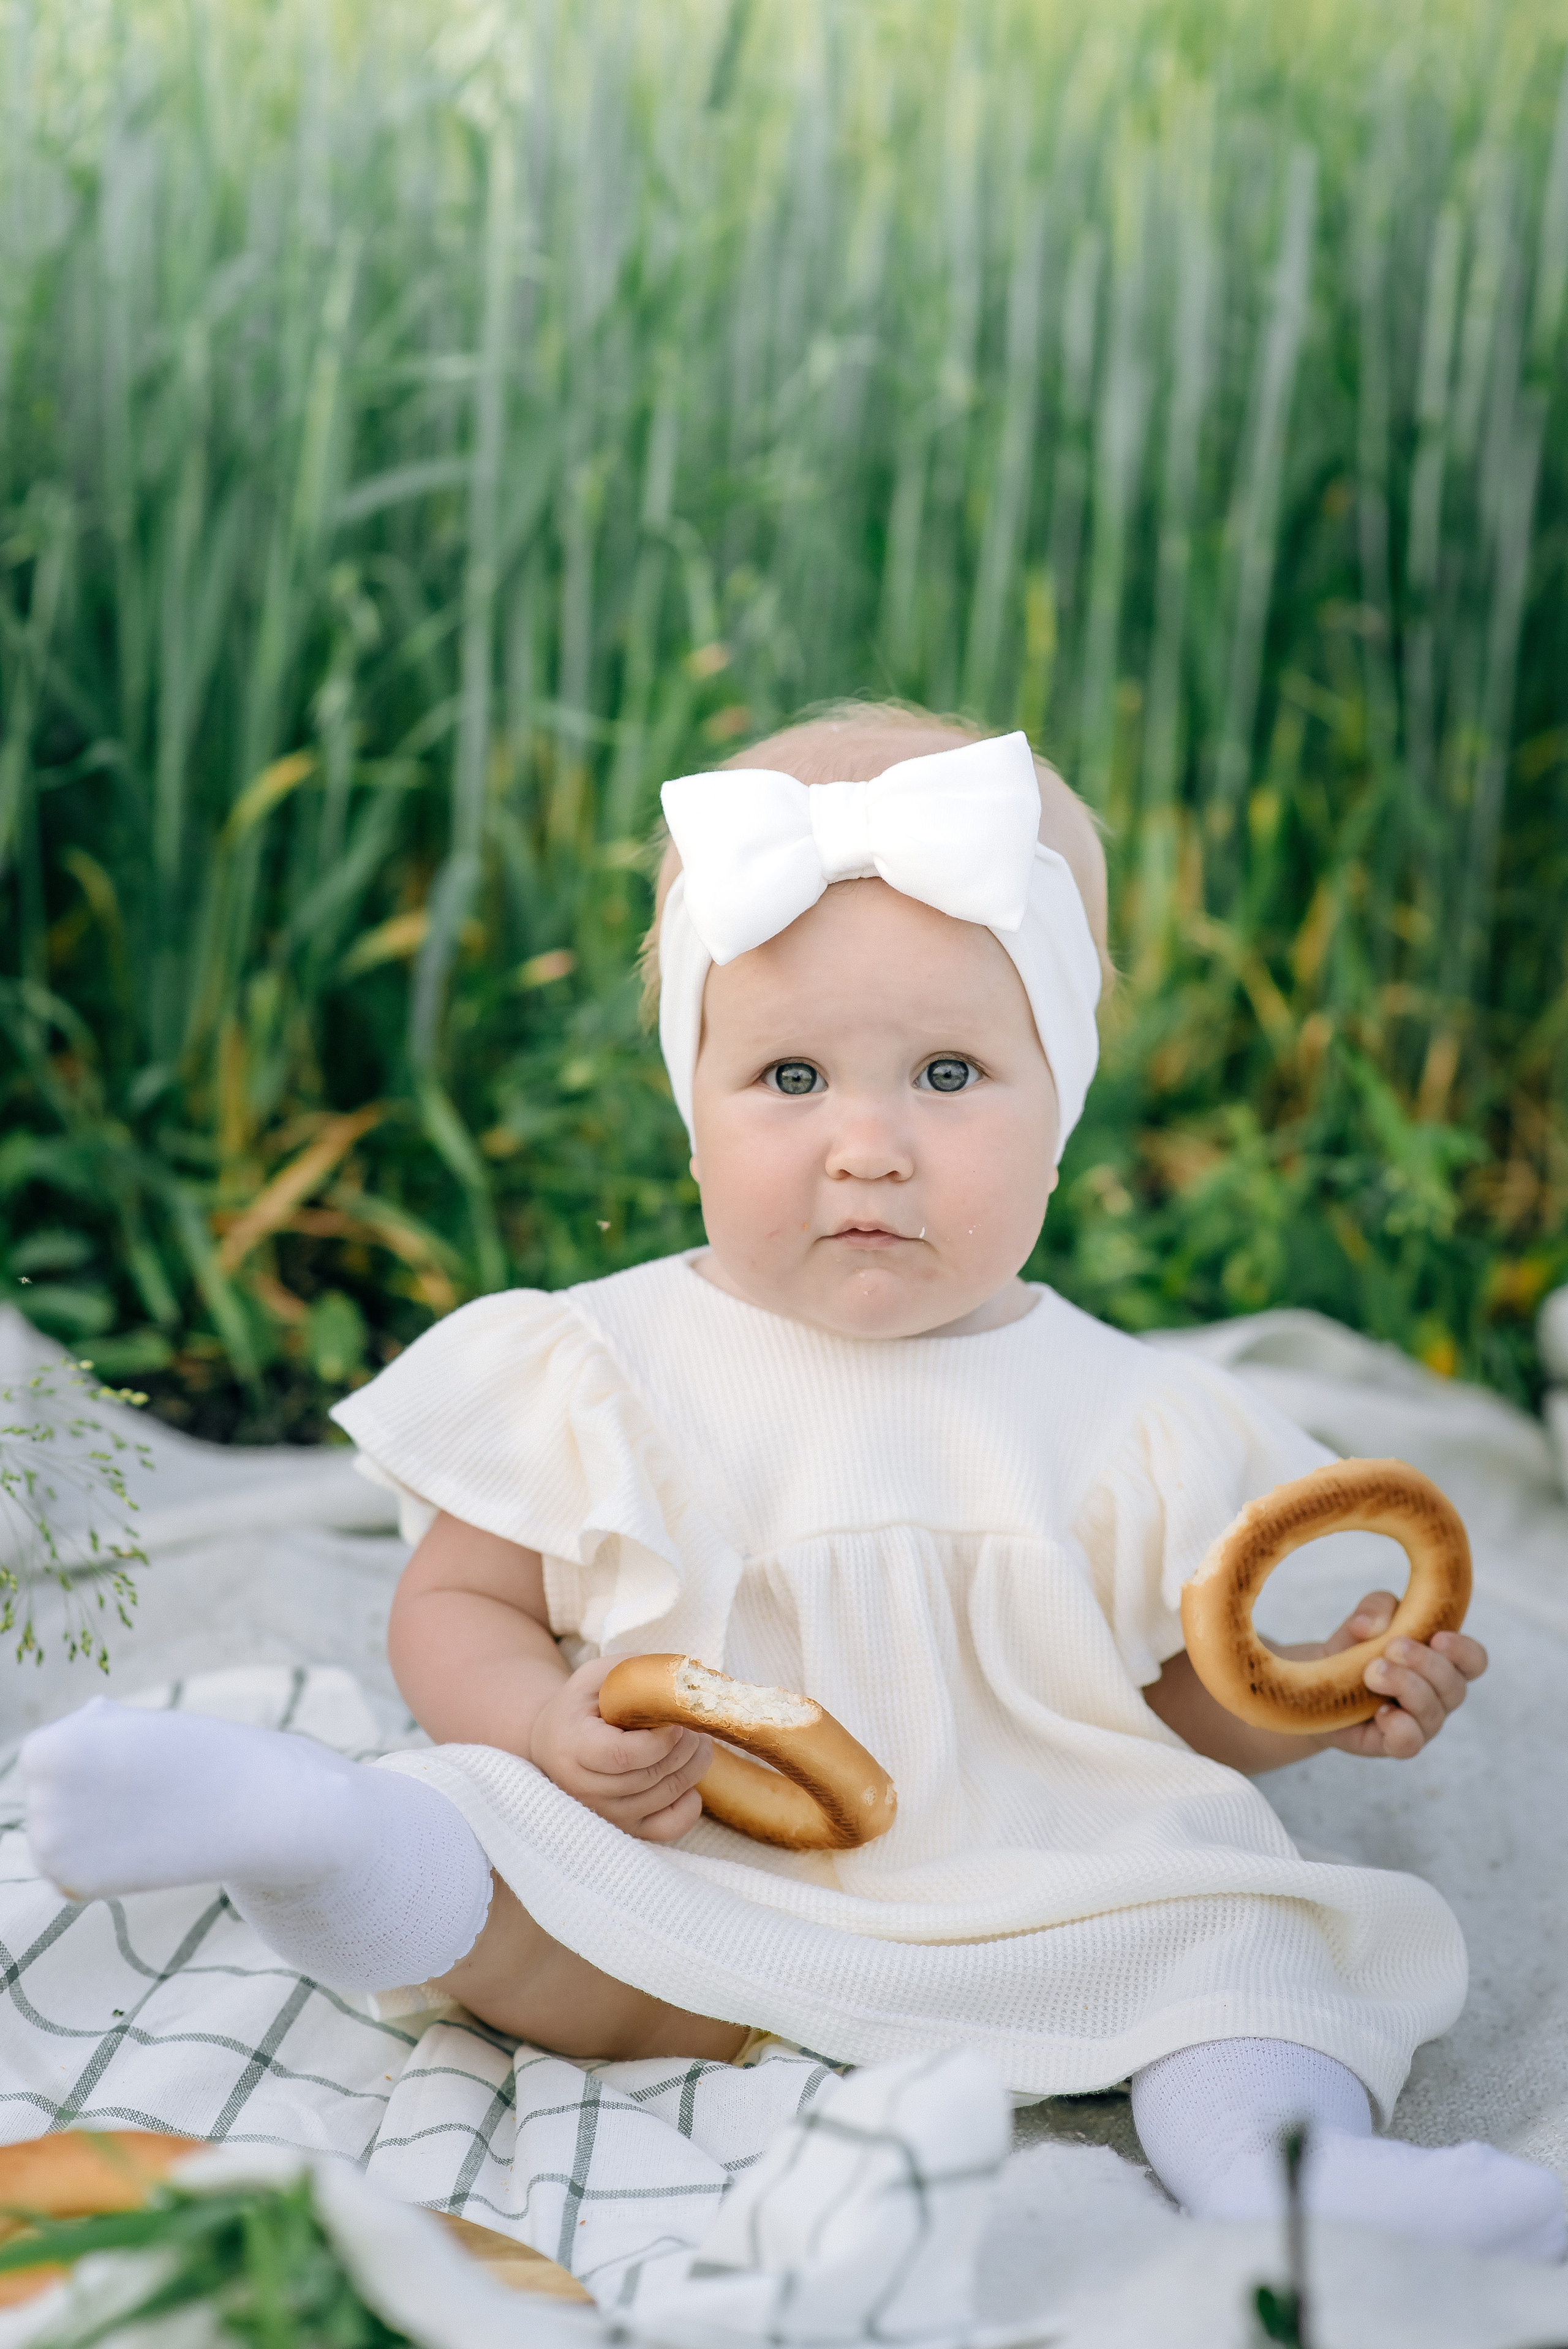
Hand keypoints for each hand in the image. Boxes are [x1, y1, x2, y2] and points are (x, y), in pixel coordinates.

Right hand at [528, 1656, 712, 1841]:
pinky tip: (689, 1780)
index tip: (675, 1719)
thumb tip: (683, 1677)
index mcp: (574, 1747)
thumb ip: (634, 1672)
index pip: (623, 1755)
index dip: (660, 1739)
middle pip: (650, 1775)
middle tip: (696, 1724)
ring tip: (698, 1741)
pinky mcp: (625, 1828)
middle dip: (686, 1747)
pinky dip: (689, 1806)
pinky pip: (669, 1827)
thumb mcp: (598, 1676)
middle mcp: (585, 1790)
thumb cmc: (581, 1705)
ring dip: (694, 1767)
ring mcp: (605, 1814)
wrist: (554, 1742)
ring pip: (664, 1797)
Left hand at [1306, 1590, 1486, 1758]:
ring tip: (1372, 1672)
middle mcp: (1438, 1695)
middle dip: (1425, 1663)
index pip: (1474, 1661)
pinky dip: (1399, 1726)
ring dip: (1405, 1686)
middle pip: (1455, 1686)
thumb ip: (1375, 1608)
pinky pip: (1410, 1742)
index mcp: (1441, 1661)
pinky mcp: (1395, 1743)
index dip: (1463, 1651)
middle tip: (1393, 1647)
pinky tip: (1379, 1711)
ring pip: (1432, 1711)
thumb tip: (1372, 1626)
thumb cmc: (1354, 1648)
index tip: (1437, 1638)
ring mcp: (1420, 1723)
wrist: (1318, 1681)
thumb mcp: (1365, 1618)